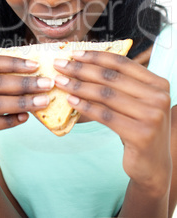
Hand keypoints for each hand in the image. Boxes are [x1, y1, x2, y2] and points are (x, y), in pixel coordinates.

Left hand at [54, 50, 171, 195]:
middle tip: (60, 65)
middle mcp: (159, 96)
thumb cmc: (137, 127)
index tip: (74, 53)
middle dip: (81, 69)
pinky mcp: (142, 134)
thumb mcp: (133, 102)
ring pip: (106, 95)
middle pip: (111, 77)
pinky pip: (105, 115)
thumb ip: (118, 84)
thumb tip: (80, 64)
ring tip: (60, 82)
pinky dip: (85, 106)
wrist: (153, 164)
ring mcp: (152, 116)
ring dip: (78, 86)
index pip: (122, 63)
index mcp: (158, 83)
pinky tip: (70, 101)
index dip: (95, 56)